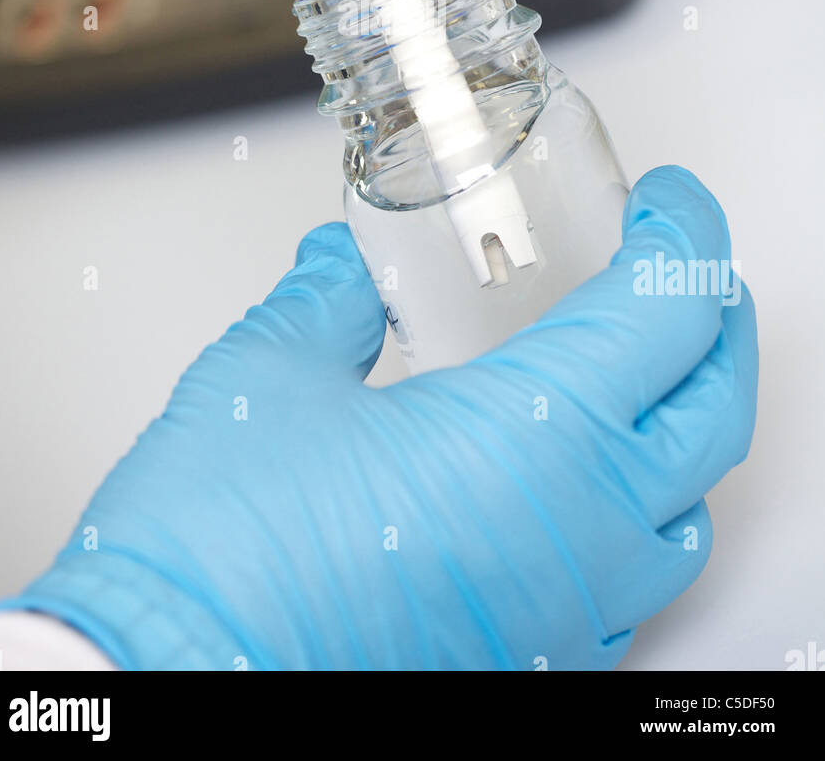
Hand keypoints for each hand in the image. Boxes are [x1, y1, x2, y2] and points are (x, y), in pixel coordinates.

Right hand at [0, 167, 756, 670]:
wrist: (168, 679)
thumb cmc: (220, 552)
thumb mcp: (272, 374)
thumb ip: (328, 302)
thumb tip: (346, 267)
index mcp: (534, 435)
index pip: (671, 309)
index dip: (683, 235)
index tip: (667, 203)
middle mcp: (578, 532)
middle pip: (714, 407)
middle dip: (711, 319)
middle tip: (672, 265)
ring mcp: (565, 611)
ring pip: (687, 509)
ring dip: (681, 422)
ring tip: (633, 370)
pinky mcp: (529, 664)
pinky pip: (630, 585)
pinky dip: (633, 512)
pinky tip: (568, 480)